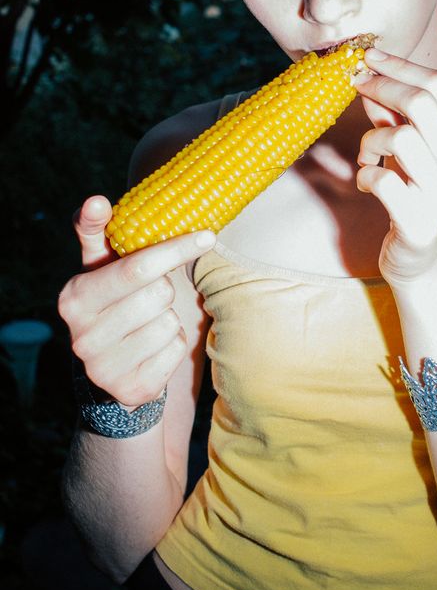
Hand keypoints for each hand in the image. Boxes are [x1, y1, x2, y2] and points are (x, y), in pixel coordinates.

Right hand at [58, 195, 214, 408]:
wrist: (112, 368)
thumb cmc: (116, 302)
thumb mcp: (102, 268)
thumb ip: (99, 232)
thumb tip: (96, 200)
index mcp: (75, 297)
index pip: (135, 267)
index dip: (174, 249)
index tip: (207, 236)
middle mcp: (82, 335)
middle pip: (158, 294)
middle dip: (166, 290)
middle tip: (155, 294)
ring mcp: (104, 367)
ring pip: (169, 324)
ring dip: (171, 320)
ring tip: (151, 323)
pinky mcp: (131, 389)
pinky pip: (175, 352)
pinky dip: (174, 346)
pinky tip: (155, 348)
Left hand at [354, 50, 436, 285]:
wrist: (429, 269)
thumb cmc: (421, 202)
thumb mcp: (419, 157)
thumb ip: (400, 117)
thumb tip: (370, 76)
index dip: (400, 65)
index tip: (369, 58)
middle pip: (421, 102)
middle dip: (381, 87)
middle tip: (356, 88)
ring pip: (399, 136)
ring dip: (372, 139)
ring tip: (369, 156)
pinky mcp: (419, 222)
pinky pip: (380, 177)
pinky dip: (365, 174)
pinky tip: (369, 184)